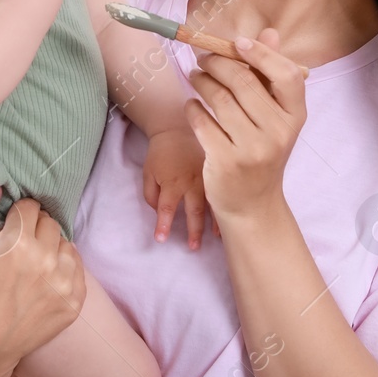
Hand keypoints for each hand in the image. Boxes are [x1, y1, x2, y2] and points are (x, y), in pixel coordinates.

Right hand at [0, 189, 85, 376]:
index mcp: (18, 242)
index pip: (30, 207)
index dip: (16, 217)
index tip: (9, 230)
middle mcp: (45, 259)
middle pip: (49, 223)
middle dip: (34, 230)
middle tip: (19, 248)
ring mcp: (64, 282)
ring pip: (65, 244)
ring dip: (51, 248)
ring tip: (32, 265)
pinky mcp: (74, 301)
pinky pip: (78, 268)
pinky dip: (64, 269)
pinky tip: (44, 280)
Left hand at [142, 127, 213, 248]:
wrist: (178, 129)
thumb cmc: (161, 153)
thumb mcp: (148, 172)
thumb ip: (151, 194)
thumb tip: (159, 212)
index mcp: (172, 181)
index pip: (166, 208)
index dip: (163, 225)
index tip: (161, 239)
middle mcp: (191, 182)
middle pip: (193, 211)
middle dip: (193, 231)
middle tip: (192, 247)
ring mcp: (207, 177)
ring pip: (213, 204)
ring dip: (214, 224)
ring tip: (215, 240)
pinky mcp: (216, 173)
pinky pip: (223, 193)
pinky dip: (225, 208)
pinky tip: (229, 221)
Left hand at [183, 28, 307, 224]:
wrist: (253, 205)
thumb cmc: (263, 152)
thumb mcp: (275, 118)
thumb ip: (271, 75)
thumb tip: (269, 32)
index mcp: (295, 117)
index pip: (287, 74)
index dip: (262, 54)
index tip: (238, 43)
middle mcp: (278, 132)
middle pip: (244, 81)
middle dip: (218, 63)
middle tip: (203, 58)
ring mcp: (252, 149)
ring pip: (219, 99)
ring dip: (201, 81)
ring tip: (195, 76)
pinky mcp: (225, 161)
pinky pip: (202, 121)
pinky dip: (192, 108)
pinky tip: (191, 105)